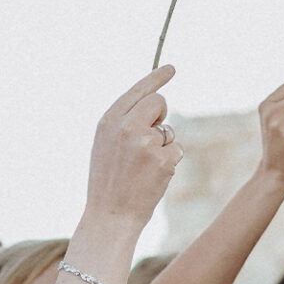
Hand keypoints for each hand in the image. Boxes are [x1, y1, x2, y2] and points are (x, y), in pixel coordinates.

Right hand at [83, 67, 182, 230]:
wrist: (110, 215)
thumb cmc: (109, 181)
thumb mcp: (106, 145)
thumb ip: (125, 123)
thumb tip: (155, 106)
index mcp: (108, 121)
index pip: (137, 91)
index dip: (156, 78)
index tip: (172, 68)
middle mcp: (126, 127)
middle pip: (159, 102)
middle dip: (162, 115)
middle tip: (152, 137)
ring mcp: (145, 143)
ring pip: (169, 130)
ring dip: (164, 145)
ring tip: (143, 167)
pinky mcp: (162, 159)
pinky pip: (176, 150)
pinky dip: (170, 162)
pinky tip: (153, 177)